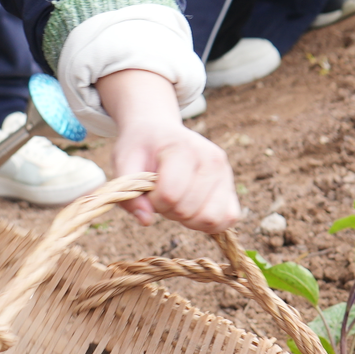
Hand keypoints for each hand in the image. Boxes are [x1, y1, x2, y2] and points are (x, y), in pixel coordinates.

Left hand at [97, 68, 237, 230]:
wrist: (159, 131)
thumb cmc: (141, 147)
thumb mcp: (123, 162)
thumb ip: (128, 193)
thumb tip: (146, 220)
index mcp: (183, 148)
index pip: (169, 195)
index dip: (152, 201)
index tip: (148, 188)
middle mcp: (211, 159)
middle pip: (187, 210)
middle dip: (168, 211)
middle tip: (161, 194)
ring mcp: (225, 172)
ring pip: (211, 219)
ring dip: (188, 220)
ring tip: (177, 202)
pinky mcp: (231, 187)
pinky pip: (228, 218)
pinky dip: (208, 223)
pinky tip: (193, 210)